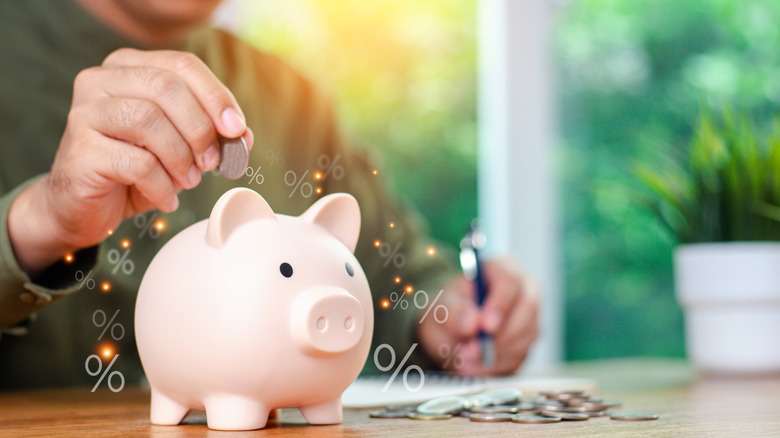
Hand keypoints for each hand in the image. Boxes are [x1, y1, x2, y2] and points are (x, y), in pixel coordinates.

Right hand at [7, 48, 252, 274]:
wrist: (83, 207)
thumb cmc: (134, 171)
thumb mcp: (181, 147)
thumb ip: (212, 134)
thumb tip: (242, 134)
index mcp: (129, 67)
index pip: (181, 64)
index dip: (216, 96)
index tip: (237, 130)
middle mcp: (101, 80)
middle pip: (165, 86)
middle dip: (200, 128)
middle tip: (213, 161)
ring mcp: (84, 112)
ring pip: (148, 120)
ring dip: (180, 157)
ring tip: (188, 180)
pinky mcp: (80, 150)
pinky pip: (136, 162)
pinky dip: (162, 185)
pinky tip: (166, 197)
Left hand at [417, 257, 537, 374]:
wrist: (449, 330)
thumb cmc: (449, 309)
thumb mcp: (442, 307)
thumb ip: (454, 313)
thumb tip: (472, 324)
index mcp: (501, 269)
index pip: (509, 282)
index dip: (500, 306)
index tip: (485, 327)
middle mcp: (522, 290)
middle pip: (527, 310)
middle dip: (498, 337)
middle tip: (467, 352)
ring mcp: (529, 317)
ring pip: (525, 337)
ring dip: (494, 355)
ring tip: (463, 361)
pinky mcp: (527, 342)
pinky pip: (520, 356)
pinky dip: (496, 366)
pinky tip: (473, 366)